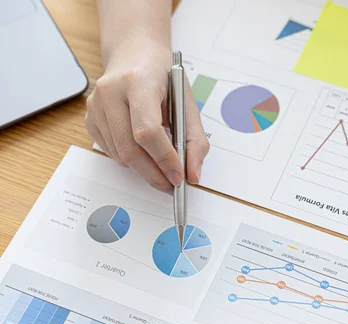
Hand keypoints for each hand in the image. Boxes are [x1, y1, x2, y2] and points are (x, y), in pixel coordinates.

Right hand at [85, 36, 208, 193]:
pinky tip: (144, 150)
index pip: (147, 130)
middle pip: (130, 148)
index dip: (164, 158)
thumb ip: (195, 139)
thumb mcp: (186, 100)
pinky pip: (111, 151)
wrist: (133, 53)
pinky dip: (131, 160)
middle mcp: (110, 92)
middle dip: (154, 173)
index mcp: (138, 82)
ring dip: (144, 169)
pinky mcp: (90, 118)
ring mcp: (95, 105)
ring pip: (120, 155)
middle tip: (172, 185)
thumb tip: (192, 174)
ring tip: (163, 168)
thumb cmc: (162, 76)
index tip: (179, 177)